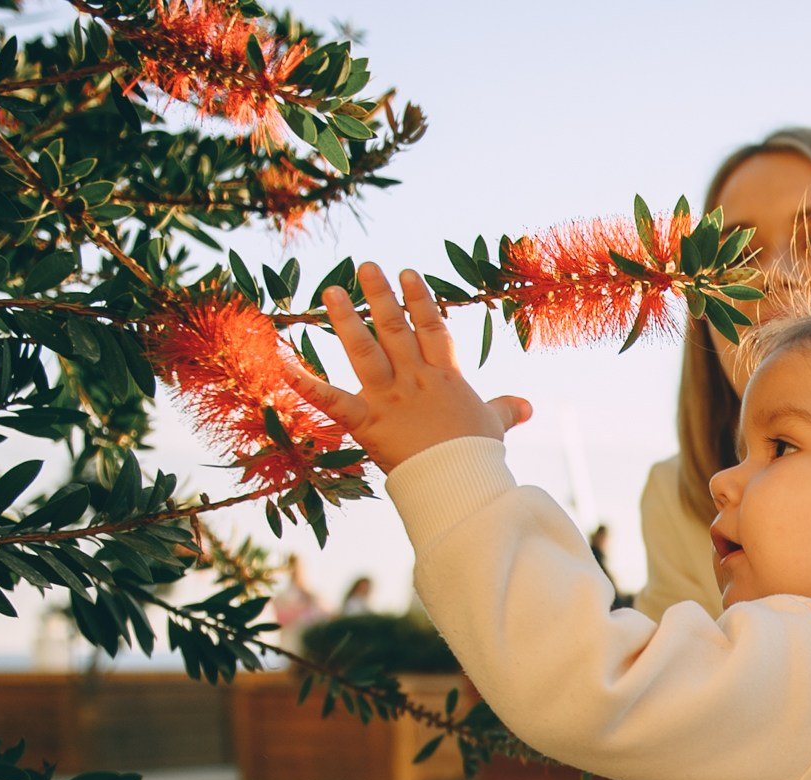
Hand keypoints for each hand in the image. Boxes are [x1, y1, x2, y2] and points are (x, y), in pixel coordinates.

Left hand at [286, 263, 531, 474]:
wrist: (460, 482)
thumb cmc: (478, 457)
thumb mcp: (495, 426)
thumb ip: (506, 410)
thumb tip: (528, 405)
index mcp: (446, 377)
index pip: (432, 328)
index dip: (420, 299)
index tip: (409, 274)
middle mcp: (414, 379)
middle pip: (395, 328)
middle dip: (380, 295)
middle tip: (365, 267)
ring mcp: (388, 398)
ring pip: (364, 350)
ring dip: (346, 319)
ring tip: (332, 291)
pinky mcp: (366, 422)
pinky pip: (330, 400)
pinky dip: (304, 383)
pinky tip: (281, 364)